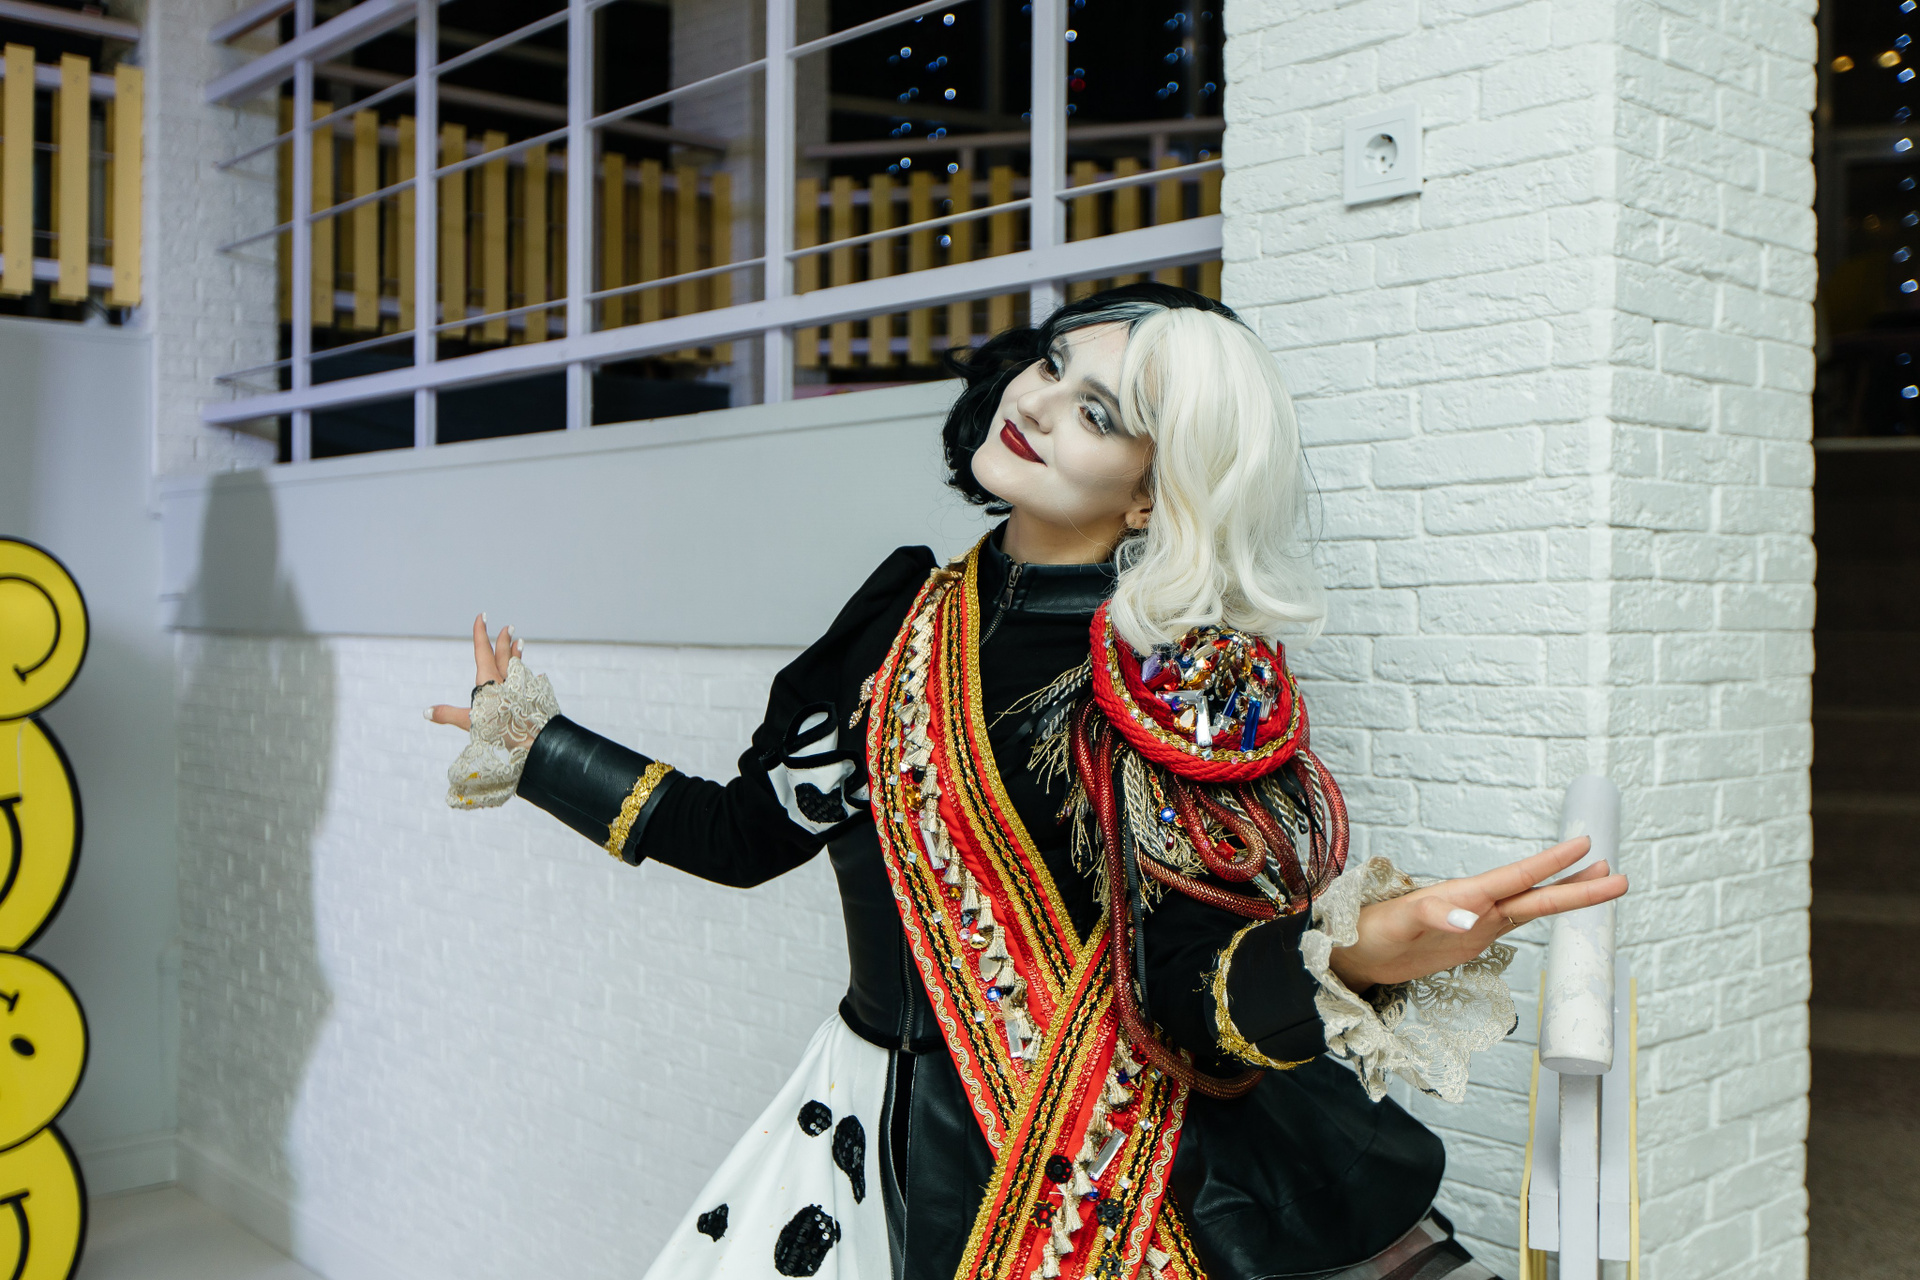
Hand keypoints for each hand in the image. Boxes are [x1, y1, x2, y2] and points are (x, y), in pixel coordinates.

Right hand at [425, 614, 520, 733]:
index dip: (481, 634)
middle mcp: (506, 680)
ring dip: (516, 654)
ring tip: (520, 642)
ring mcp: (521, 688)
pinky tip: (536, 676)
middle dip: (503, 640)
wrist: (532, 737)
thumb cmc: (499, 729)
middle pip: (503, 656)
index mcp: (489, 681)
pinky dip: (530, 678)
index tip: (482, 616)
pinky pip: (530, 684)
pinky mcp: (532, 698)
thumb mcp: (469, 721)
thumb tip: (426, 712)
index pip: (483, 652)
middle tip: (508, 626)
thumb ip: (448, 714)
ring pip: (517, 667)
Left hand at [1327, 837, 1627, 992]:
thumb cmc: (1371, 931)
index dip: (1550, 863)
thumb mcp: (1399, 923)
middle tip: (1620, 875)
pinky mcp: (1475, 939)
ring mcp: (1480, 921)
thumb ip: (1434, 916)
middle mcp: (1478, 904)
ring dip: (1569, 896)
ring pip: (1534, 906)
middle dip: (1578, 885)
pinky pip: (1519, 925)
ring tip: (1606, 882)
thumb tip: (1472, 920)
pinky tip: (1562, 909)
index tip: (1584, 844)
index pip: (1516, 876)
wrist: (1358, 953)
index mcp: (1464, 894)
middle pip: (1537, 893)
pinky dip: (1546, 916)